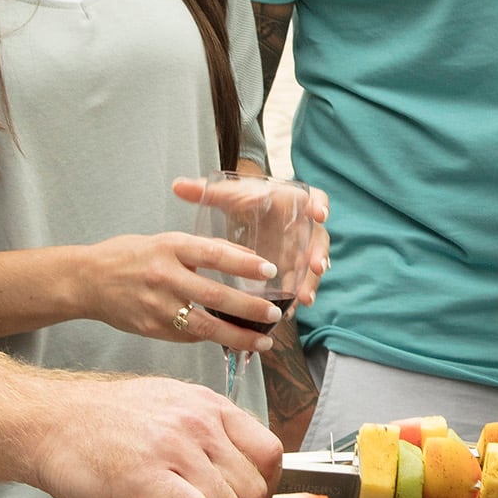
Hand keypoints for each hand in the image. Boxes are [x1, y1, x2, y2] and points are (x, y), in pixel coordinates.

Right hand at [31, 372, 281, 497]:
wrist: (47, 423)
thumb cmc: (100, 420)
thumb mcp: (167, 405)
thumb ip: (206, 430)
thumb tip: (236, 463)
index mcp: (208, 406)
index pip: (270, 451)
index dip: (262, 483)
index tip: (243, 495)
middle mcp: (199, 424)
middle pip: (254, 486)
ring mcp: (176, 448)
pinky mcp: (149, 476)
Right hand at [72, 232, 279, 349]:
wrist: (87, 280)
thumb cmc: (130, 256)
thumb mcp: (166, 241)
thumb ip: (203, 249)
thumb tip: (247, 259)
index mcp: (169, 247)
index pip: (214, 254)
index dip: (244, 264)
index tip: (270, 271)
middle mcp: (164, 276)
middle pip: (214, 295)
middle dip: (249, 309)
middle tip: (274, 316)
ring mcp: (156, 306)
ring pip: (205, 326)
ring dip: (238, 336)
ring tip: (263, 342)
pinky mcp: (151, 328)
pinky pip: (188, 336)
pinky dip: (212, 338)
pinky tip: (231, 341)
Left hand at [170, 174, 328, 313]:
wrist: (255, 213)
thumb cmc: (247, 201)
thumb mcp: (230, 195)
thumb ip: (207, 190)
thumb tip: (177, 186)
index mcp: (292, 202)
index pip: (315, 198)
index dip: (320, 205)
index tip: (318, 214)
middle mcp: (303, 227)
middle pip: (319, 239)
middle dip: (318, 253)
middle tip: (316, 266)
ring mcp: (302, 250)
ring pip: (312, 266)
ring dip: (311, 282)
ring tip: (304, 298)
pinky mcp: (295, 269)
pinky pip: (301, 283)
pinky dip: (296, 297)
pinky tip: (291, 311)